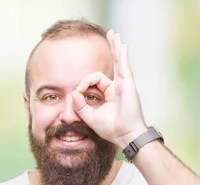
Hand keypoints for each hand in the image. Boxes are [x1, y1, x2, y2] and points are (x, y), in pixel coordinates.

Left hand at [71, 29, 147, 148]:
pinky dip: (122, 54)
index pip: (93, 80)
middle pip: (111, 64)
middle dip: (110, 50)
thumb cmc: (111, 129)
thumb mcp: (90, 116)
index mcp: (109, 94)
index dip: (82, 85)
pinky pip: (123, 65)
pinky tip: (121, 44)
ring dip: (115, 47)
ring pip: (118, 61)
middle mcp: (117, 87)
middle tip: (109, 36)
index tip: (77, 94)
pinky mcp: (127, 84)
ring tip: (113, 34)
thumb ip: (80, 105)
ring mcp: (123, 84)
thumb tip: (72, 92)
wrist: (124, 134)